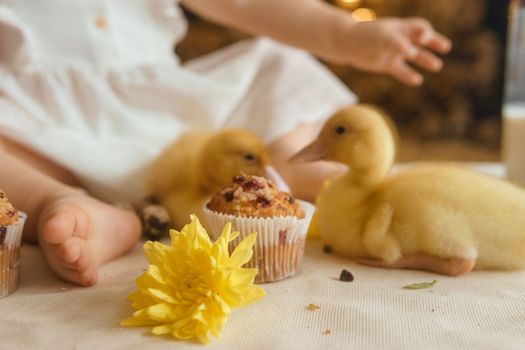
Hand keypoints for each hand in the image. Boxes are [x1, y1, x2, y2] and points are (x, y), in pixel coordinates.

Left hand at [328, 17, 451, 85]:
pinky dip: (408, 75)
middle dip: (434, 42)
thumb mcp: (383, 36)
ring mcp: (394, 52)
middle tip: (446, 47)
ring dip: (425, 60)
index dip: (425, 32)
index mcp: (401, 27)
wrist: (348, 44)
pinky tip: (417, 81)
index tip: (424, 39)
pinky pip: (401, 71)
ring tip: (437, 66)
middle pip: (422, 40)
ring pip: (414, 56)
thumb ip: (398, 43)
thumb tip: (411, 52)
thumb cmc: (367, 35)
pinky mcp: (387, 64)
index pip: (420, 27)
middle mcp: (400, 39)